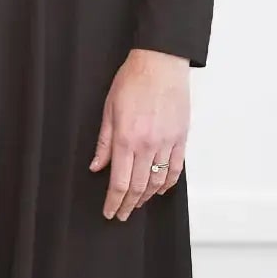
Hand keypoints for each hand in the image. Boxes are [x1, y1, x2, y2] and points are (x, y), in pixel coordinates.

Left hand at [88, 48, 189, 219]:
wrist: (160, 63)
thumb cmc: (132, 81)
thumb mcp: (108, 110)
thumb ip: (103, 143)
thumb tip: (96, 167)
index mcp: (126, 139)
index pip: (119, 182)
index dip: (114, 202)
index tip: (110, 212)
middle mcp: (147, 145)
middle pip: (137, 187)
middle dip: (128, 204)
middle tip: (122, 214)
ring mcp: (166, 142)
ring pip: (157, 181)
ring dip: (146, 197)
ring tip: (137, 203)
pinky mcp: (181, 138)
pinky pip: (176, 168)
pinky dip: (167, 183)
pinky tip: (159, 189)